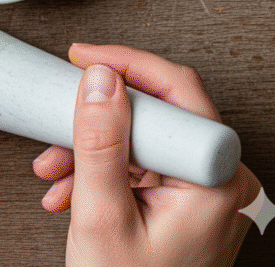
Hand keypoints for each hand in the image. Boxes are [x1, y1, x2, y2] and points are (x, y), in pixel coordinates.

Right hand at [32, 43, 259, 266]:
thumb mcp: (101, 216)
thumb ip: (99, 142)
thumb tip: (100, 78)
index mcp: (215, 182)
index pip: (177, 90)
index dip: (125, 65)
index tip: (82, 58)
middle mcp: (219, 182)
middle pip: (154, 112)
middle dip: (95, 119)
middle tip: (59, 118)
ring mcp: (202, 194)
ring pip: (139, 137)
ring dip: (89, 148)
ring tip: (55, 172)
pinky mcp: (183, 203)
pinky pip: (138, 164)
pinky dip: (100, 170)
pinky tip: (70, 189)